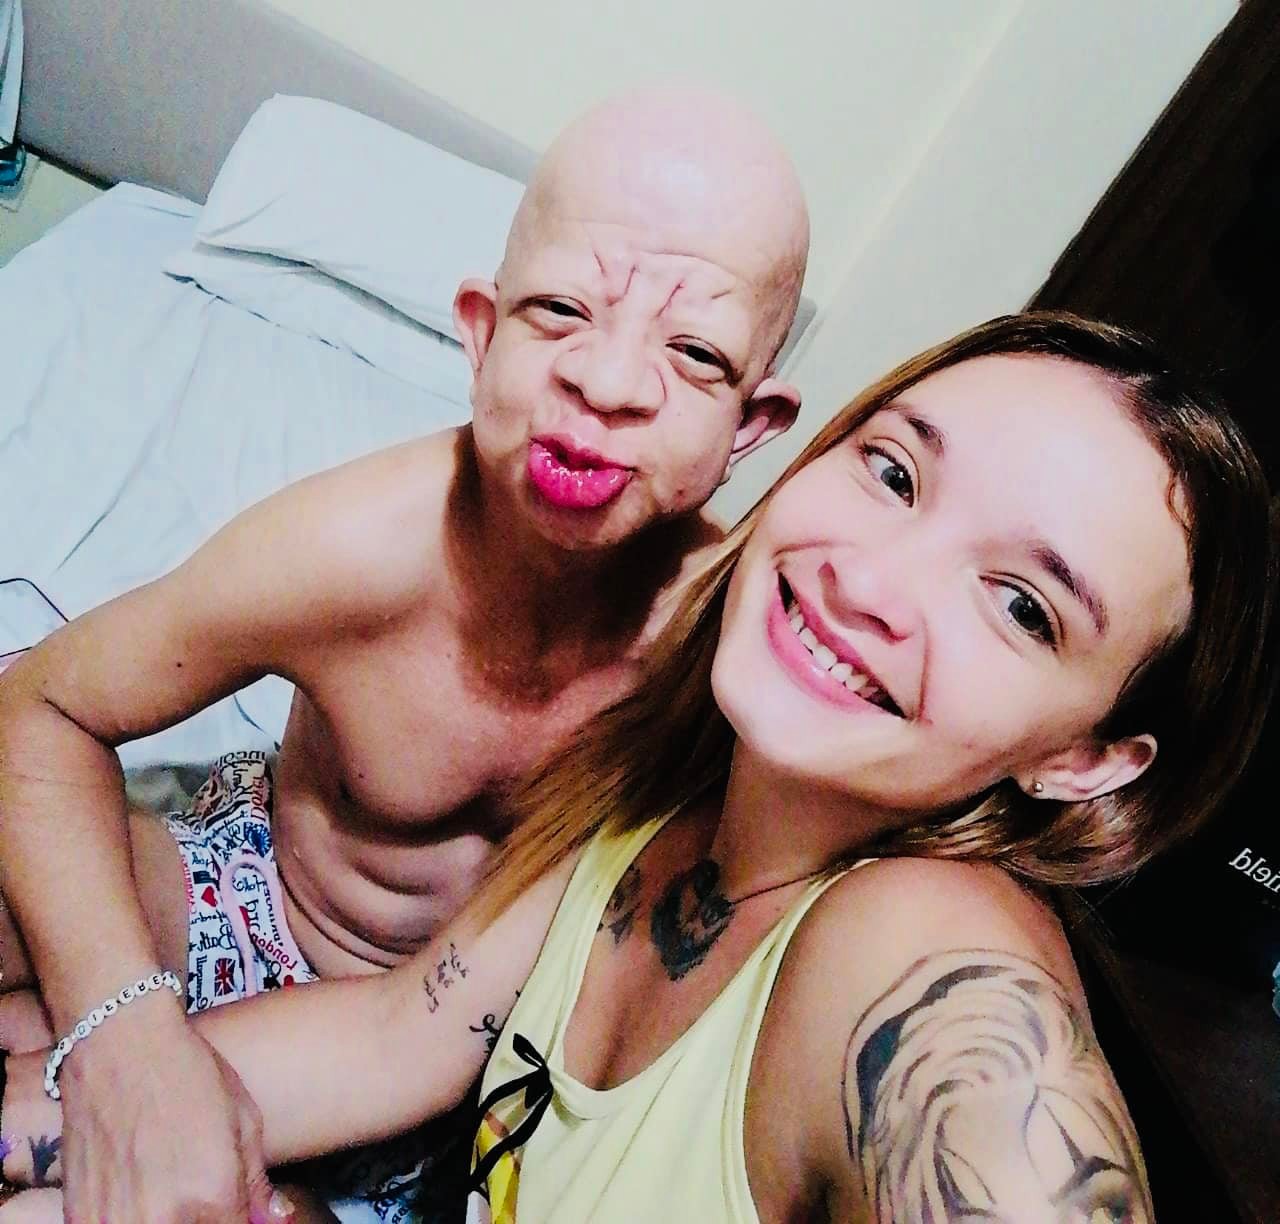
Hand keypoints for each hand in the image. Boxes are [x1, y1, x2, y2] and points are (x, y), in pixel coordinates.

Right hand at [39, 1015, 275, 1221]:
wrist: (118, 1046)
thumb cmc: (187, 1073)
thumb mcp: (243, 1117)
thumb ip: (255, 1180)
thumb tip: (273, 1218)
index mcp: (213, 1197)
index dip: (240, 1220)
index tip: (235, 1208)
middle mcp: (164, 1221)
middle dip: (206, 1218)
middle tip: (199, 1190)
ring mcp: (116, 1223)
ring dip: (168, 1217)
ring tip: (168, 1183)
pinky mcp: (80, 1217)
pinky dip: (129, 1216)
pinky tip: (138, 1192)